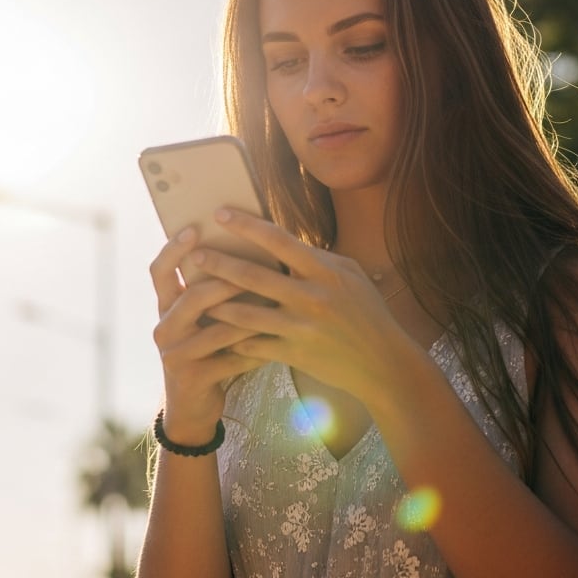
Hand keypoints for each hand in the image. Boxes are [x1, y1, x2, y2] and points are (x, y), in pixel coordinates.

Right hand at [148, 226, 266, 443]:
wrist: (193, 406)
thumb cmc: (206, 350)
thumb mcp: (200, 319)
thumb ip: (211, 290)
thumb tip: (247, 245)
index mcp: (165, 307)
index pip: (159, 271)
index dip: (173, 248)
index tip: (194, 227)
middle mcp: (164, 328)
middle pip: (189, 296)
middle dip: (222, 280)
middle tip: (252, 265)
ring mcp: (176, 355)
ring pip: (215, 329)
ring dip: (247, 315)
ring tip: (275, 300)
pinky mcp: (194, 378)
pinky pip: (231, 358)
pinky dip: (256, 348)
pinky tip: (279, 340)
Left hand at [185, 209, 416, 402]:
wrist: (384, 363)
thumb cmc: (367, 314)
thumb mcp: (350, 276)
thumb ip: (317, 259)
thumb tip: (282, 241)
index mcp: (326, 271)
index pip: (279, 240)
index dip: (247, 225)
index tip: (221, 214)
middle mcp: (312, 298)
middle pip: (254, 276)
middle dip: (219, 263)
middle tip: (195, 254)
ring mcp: (301, 328)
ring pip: (245, 314)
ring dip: (216, 304)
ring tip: (194, 295)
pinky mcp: (294, 354)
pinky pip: (254, 345)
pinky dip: (232, 339)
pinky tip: (214, 332)